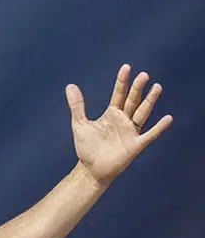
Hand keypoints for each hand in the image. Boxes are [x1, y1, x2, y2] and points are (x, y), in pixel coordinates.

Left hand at [69, 65, 170, 188]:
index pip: (119, 94)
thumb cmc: (87, 148)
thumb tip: (70, 85)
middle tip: (143, 75)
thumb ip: (77, 106)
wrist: (91, 169)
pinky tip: (168, 118)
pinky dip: (158, 127)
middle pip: (133, 101)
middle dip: (137, 88)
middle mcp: (124, 120)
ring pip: (142, 113)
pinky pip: (149, 134)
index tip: (127, 67)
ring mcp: (131, 132)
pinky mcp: (135, 145)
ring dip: (149, 101)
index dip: (122, 82)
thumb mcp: (80, 124)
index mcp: (112, 114)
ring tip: (157, 87)